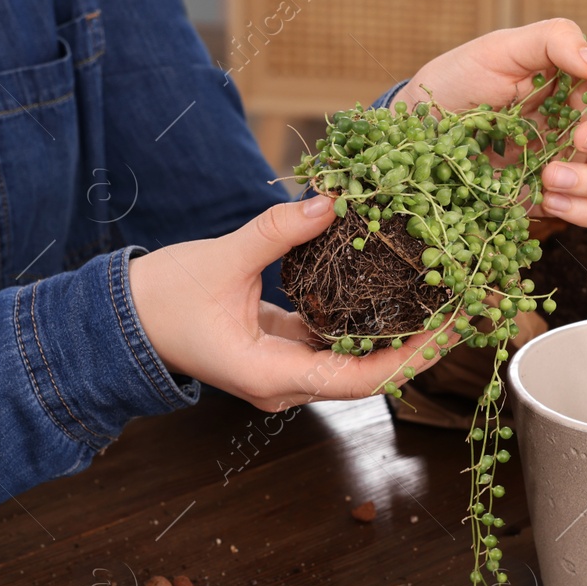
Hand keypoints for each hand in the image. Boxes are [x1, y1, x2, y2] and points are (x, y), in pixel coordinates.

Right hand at [128, 196, 443, 411]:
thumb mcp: (222, 259)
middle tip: (464, 308)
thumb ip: (278, 231)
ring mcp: (285, 372)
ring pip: (356, 362)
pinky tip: (399, 292)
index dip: (410, 356)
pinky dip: (369, 322)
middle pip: (368, 376)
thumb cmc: (162, 298)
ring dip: (399, 335)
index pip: (359, 380)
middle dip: (419, 345)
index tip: (449, 327)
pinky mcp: (282, 351)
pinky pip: (336, 343)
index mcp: (271, 377)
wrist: (122, 320)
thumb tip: (332, 200)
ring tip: (443, 298)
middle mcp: (285, 385)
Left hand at [400, 18, 586, 227]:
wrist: (417, 130)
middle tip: (576, 140)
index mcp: (580, 84)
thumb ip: (554, 42)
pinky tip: (548, 200)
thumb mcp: (501, 48)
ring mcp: (571, 164)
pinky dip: (581, 211)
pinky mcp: (553, 198)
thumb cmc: (459, 80)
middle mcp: (584, 124)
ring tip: (548, 179)